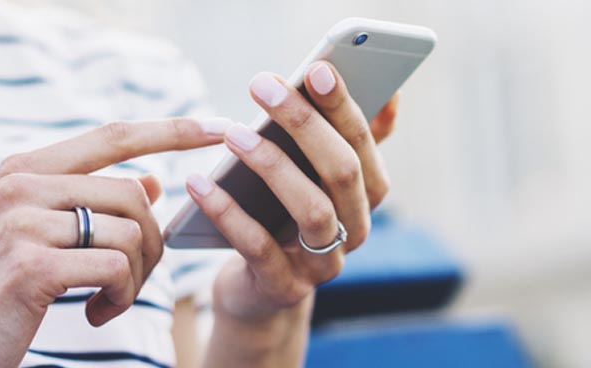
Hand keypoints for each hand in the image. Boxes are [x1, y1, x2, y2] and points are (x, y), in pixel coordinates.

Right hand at [0, 118, 227, 366]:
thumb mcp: (39, 237)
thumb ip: (89, 203)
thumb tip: (151, 180)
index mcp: (22, 170)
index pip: (113, 136)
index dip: (171, 130)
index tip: (220, 128)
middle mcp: (20, 186)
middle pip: (132, 194)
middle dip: (151, 242)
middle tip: (133, 281)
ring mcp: (23, 223)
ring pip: (129, 232)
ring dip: (134, 278)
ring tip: (107, 302)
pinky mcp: (33, 265)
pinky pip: (115, 268)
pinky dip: (119, 299)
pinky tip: (95, 316)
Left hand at [186, 61, 397, 321]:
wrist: (259, 290)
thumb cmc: (285, 215)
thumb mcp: (318, 177)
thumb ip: (347, 136)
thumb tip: (391, 92)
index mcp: (368, 193)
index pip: (363, 142)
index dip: (341, 105)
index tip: (315, 68)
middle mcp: (355, 228)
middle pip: (342, 172)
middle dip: (304, 124)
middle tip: (262, 85)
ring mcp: (324, 264)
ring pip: (312, 210)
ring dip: (272, 166)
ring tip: (234, 134)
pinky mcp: (285, 288)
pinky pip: (259, 248)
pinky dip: (228, 212)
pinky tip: (198, 182)